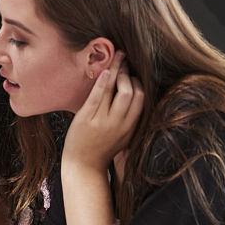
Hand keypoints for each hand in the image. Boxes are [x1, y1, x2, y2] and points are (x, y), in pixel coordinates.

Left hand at [62, 52, 144, 171]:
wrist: (83, 166)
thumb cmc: (102, 149)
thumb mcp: (123, 136)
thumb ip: (129, 119)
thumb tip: (134, 95)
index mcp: (131, 127)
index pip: (141, 99)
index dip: (138, 82)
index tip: (132, 72)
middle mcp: (120, 123)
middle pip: (132, 92)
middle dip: (128, 73)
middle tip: (123, 61)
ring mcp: (103, 121)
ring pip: (115, 91)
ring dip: (116, 71)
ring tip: (116, 58)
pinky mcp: (87, 119)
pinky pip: (97, 97)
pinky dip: (102, 82)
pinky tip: (105, 71)